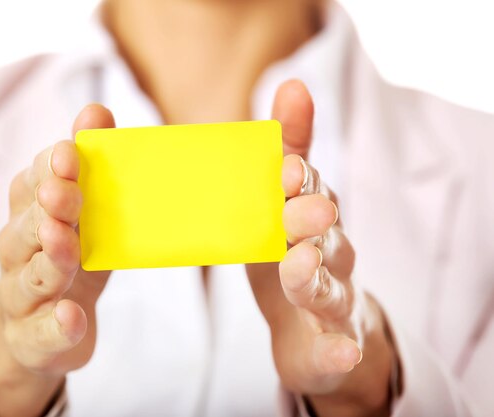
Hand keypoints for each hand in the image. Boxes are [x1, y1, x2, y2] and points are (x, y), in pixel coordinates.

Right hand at [0, 104, 114, 416]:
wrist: (40, 329)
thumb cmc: (69, 258)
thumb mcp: (82, 213)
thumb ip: (89, 165)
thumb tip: (96, 109)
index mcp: (31, 214)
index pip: (32, 184)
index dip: (49, 168)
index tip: (71, 152)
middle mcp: (19, 252)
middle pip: (26, 227)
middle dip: (46, 208)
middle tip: (63, 192)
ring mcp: (23, 296)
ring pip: (29, 277)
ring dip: (48, 258)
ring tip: (64, 242)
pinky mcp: (33, 337)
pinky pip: (41, 332)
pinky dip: (55, 325)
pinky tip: (71, 317)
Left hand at [247, 81, 394, 416]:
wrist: (312, 326)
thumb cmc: (292, 253)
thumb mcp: (282, 201)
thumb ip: (288, 149)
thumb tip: (292, 83)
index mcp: (311, 219)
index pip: (310, 192)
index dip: (300, 180)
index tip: (287, 167)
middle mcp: (330, 256)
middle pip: (326, 236)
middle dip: (311, 221)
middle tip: (300, 209)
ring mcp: (334, 300)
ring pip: (329, 288)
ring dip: (315, 277)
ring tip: (299, 267)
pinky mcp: (332, 342)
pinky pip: (336, 349)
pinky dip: (338, 350)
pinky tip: (339, 350)